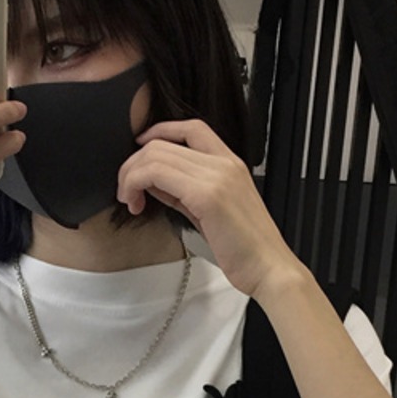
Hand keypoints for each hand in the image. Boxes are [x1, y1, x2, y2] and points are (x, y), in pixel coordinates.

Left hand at [116, 119, 298, 298]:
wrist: (269, 268)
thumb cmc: (244, 249)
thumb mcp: (211, 212)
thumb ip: (184, 192)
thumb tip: (153, 182)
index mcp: (230, 164)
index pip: (190, 128)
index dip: (158, 132)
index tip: (138, 150)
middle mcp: (224, 163)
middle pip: (163, 143)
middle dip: (134, 164)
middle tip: (126, 190)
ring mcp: (217, 176)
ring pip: (155, 156)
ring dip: (131, 176)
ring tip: (130, 200)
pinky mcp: (207, 195)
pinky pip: (158, 175)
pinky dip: (137, 184)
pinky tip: (137, 205)